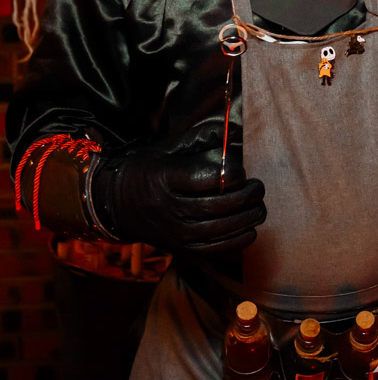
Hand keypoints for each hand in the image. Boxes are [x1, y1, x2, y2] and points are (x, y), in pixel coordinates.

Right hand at [91, 147, 265, 253]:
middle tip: (258, 187)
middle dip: (247, 197)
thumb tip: (233, 129)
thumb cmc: (147, 172)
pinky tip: (250, 228)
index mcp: (165, 179)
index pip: (207, 180)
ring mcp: (175, 233)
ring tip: (258, 206)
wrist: (117, 206)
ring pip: (220, 229)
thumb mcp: (166, 150)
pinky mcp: (180, 249)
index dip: (232, 175)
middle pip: (218, 206)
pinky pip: (215, 249)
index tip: (241, 171)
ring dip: (247, 218)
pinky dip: (238, 240)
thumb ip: (199, 139)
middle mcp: (169, 209)